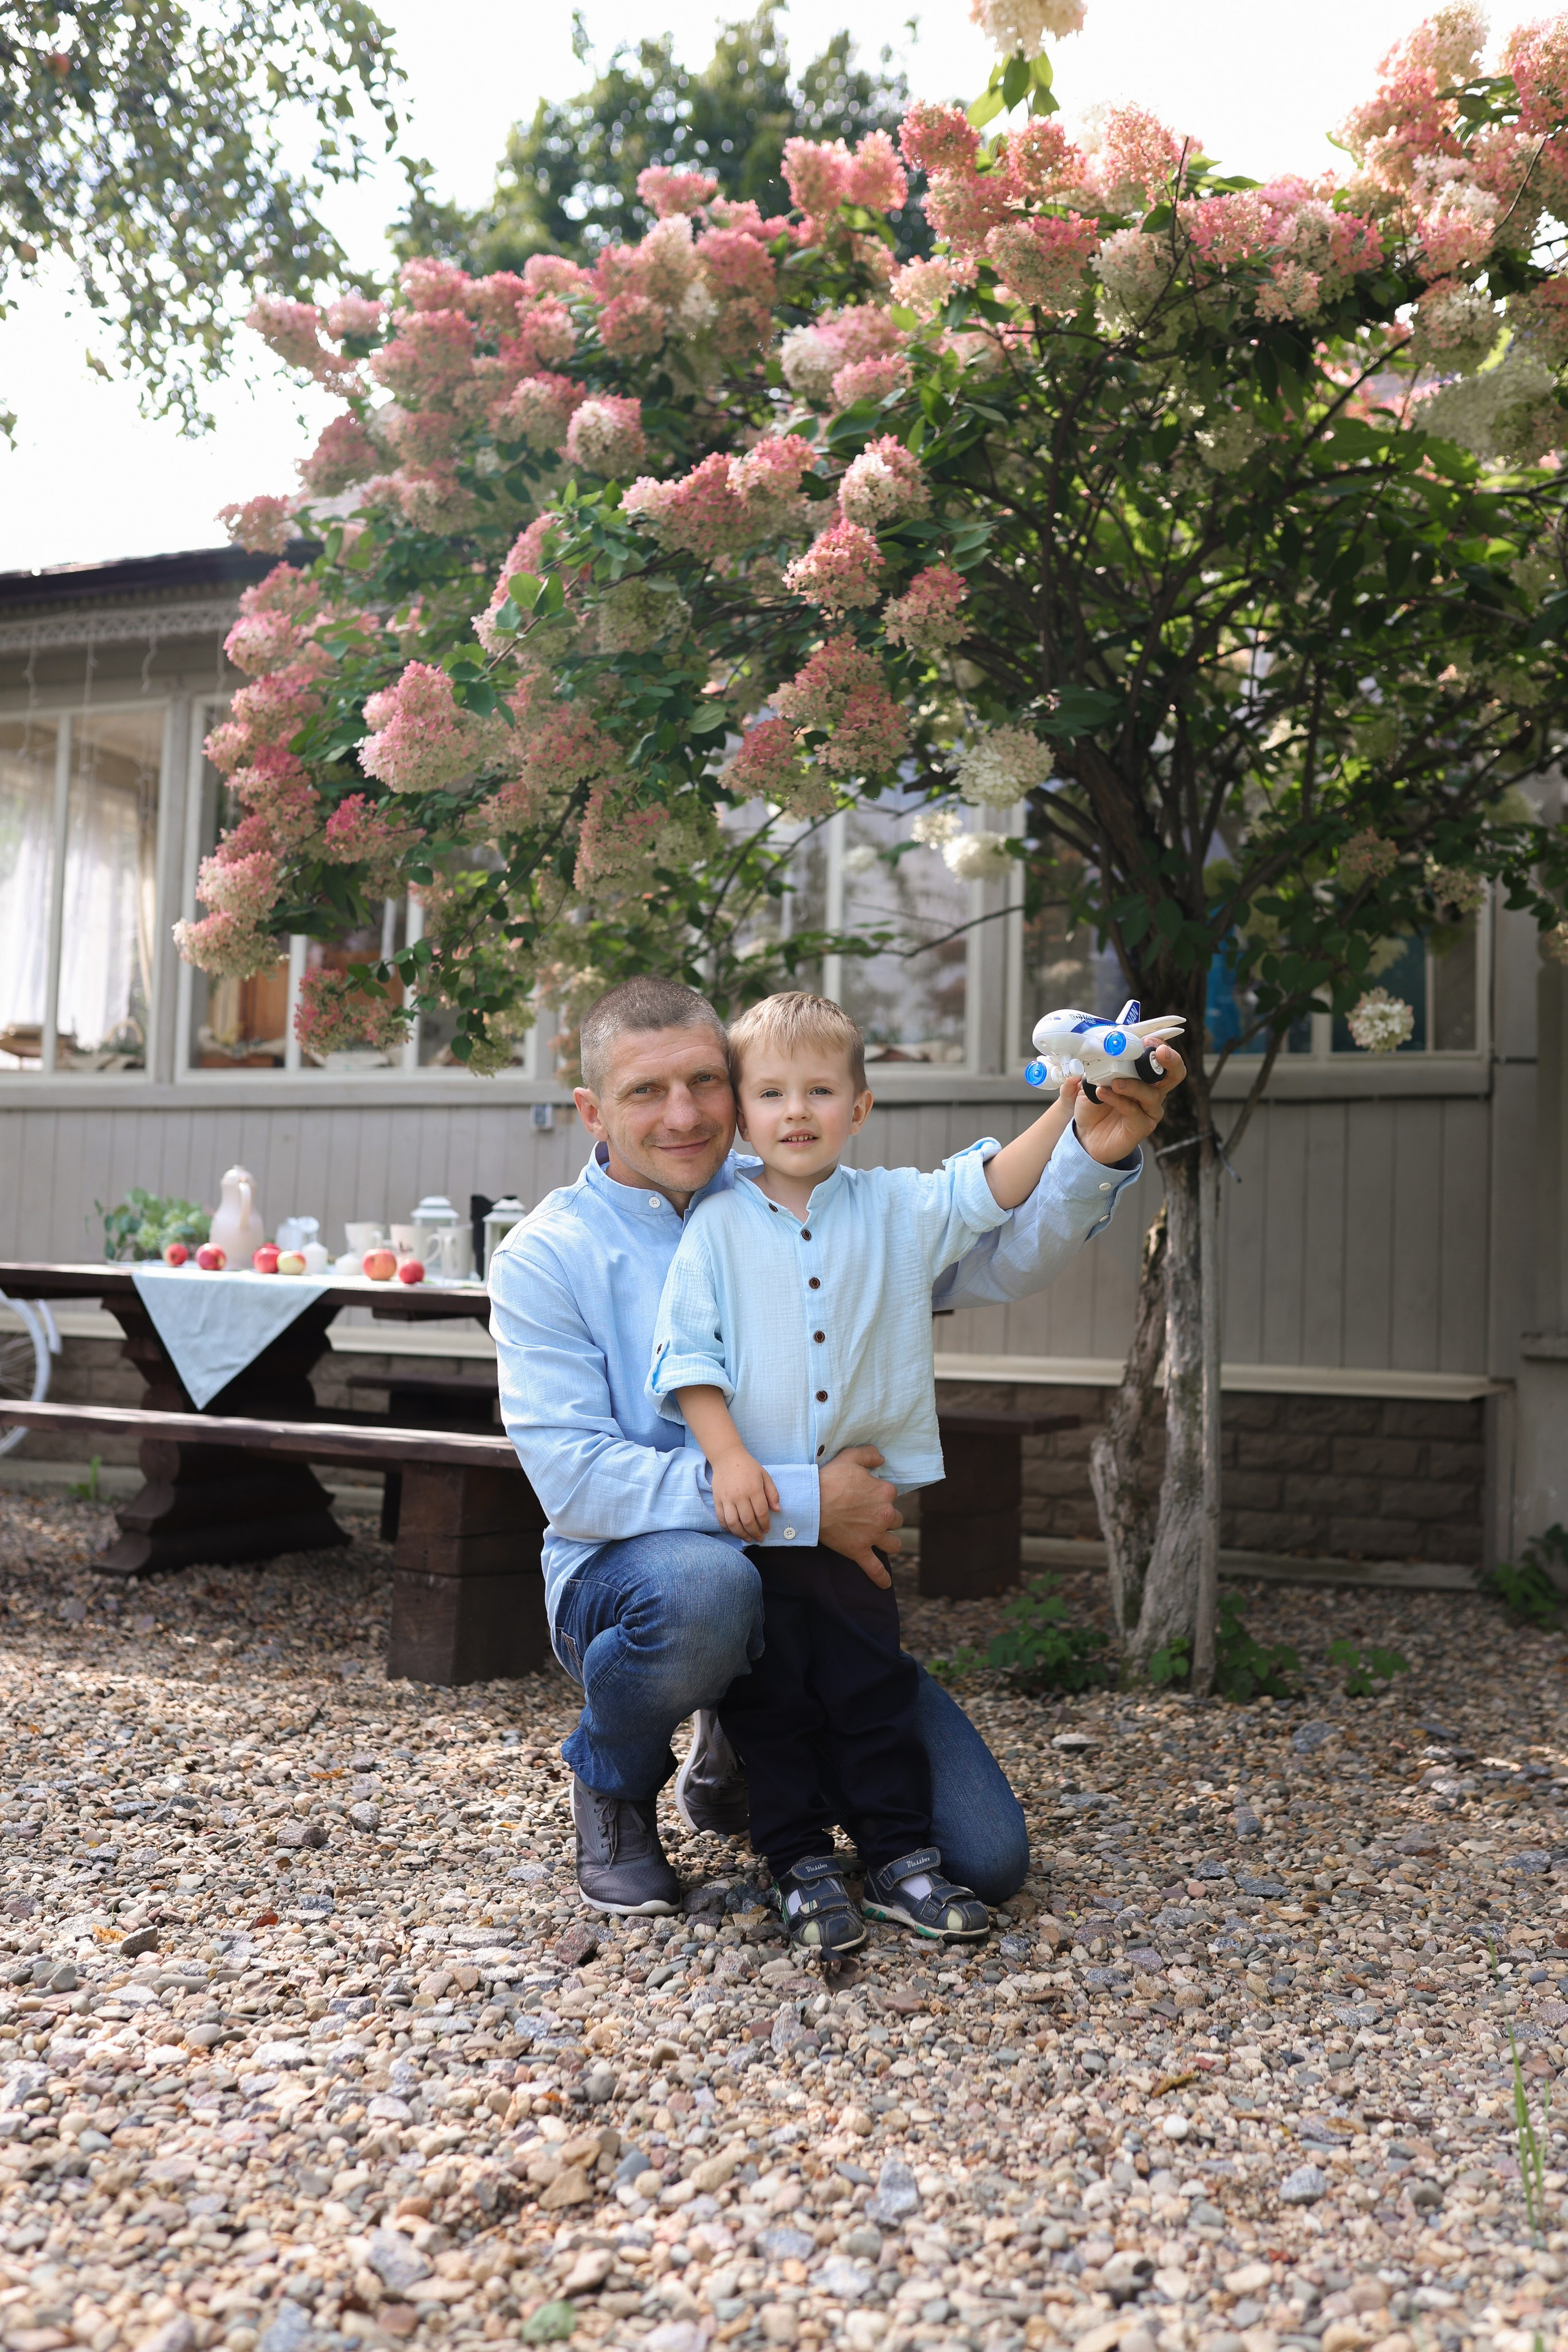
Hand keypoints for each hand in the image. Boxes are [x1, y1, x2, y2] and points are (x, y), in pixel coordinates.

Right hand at [712, 1451, 779, 1540]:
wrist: (727, 1457)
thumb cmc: (748, 1467)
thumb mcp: (765, 1476)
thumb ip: (772, 1493)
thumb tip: (777, 1510)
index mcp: (754, 1489)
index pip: (761, 1513)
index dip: (765, 1524)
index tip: (767, 1529)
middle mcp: (740, 1496)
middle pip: (748, 1521)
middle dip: (755, 1532)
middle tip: (758, 1537)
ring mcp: (727, 1498)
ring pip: (733, 1523)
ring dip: (741, 1534)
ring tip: (747, 1538)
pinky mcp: (717, 1500)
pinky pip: (721, 1518)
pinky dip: (727, 1528)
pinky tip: (734, 1530)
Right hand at [819, 1444, 901, 1586]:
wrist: (811, 1502)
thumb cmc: (830, 1478)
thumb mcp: (850, 1457)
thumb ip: (869, 1455)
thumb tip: (882, 1458)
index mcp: (885, 1492)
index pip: (891, 1495)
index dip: (879, 1496)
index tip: (867, 1496)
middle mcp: (884, 1515)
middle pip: (895, 1520)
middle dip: (886, 1519)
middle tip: (871, 1517)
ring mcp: (873, 1535)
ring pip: (893, 1544)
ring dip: (889, 1543)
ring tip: (883, 1542)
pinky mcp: (860, 1551)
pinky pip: (875, 1569)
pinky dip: (881, 1578)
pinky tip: (885, 1584)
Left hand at [1072, 1041, 1186, 1166]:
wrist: (1086, 1135)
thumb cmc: (1093, 1106)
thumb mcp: (1088, 1081)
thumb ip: (1089, 1066)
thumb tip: (1084, 1052)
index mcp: (1143, 1075)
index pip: (1160, 1057)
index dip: (1158, 1046)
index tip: (1147, 1039)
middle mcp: (1152, 1091)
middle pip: (1175, 1074)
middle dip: (1170, 1060)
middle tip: (1158, 1051)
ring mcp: (1149, 1110)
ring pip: (1152, 1094)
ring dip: (1133, 1085)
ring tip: (1114, 1082)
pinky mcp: (1142, 1127)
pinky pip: (1135, 1111)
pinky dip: (1118, 1100)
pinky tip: (1103, 1094)